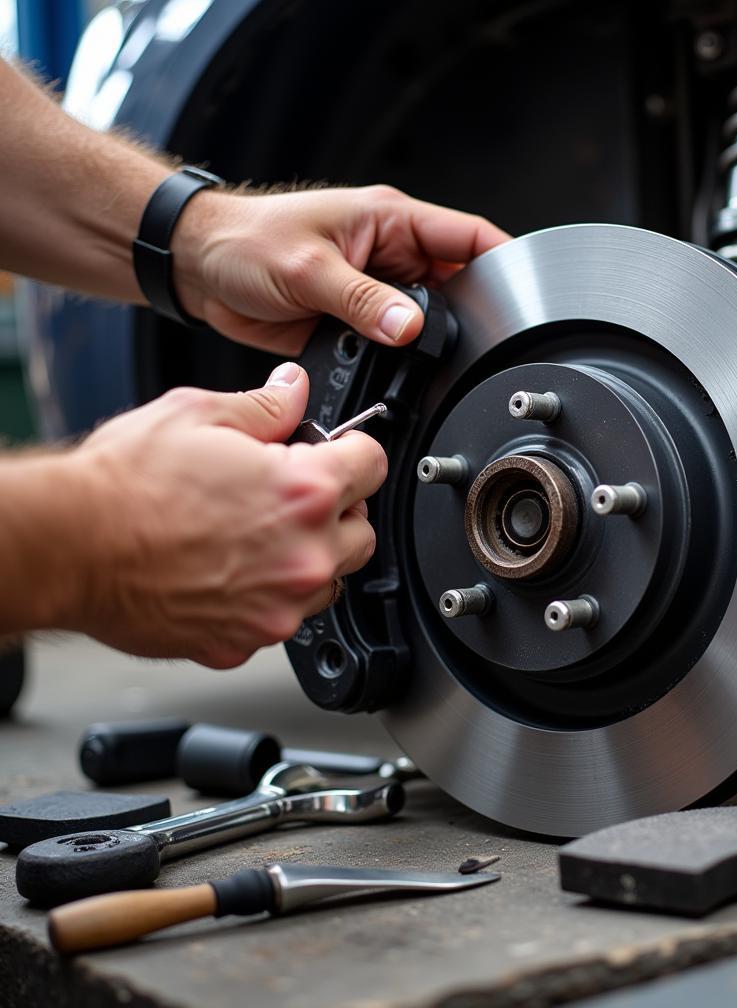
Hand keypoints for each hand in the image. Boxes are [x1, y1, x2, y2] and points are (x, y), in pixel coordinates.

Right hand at [67, 363, 385, 667]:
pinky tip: (228, 573)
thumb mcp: (197, 413)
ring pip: (329, 580)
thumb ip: (265, 405)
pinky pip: (281, 618)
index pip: (373, 464)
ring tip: (254, 537)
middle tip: (288, 497)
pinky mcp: (246, 641)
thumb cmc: (124, 485)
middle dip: (335, 509)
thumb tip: (295, 390)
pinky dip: (267, 598)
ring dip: (307, 557)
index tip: (337, 454)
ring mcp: (279, 606)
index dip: (352, 452)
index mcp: (305, 492)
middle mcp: (304, 554)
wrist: (68, 546)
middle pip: (361, 529)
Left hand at [172, 184, 510, 354]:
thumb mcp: (309, 270)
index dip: (503, 260)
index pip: (467, 237)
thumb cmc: (246, 242)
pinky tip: (396, 371)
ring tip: (428, 362)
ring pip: (426, 322)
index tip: (525, 290)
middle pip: (455, 287)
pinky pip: (392, 345)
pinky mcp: (357, 321)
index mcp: (391, 221)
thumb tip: (410, 328)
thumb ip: (363, 301)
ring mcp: (376, 291)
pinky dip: (397, 360)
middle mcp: (391, 255)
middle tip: (471, 343)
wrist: (200, 268)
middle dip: (467, 314)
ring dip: (428, 343)